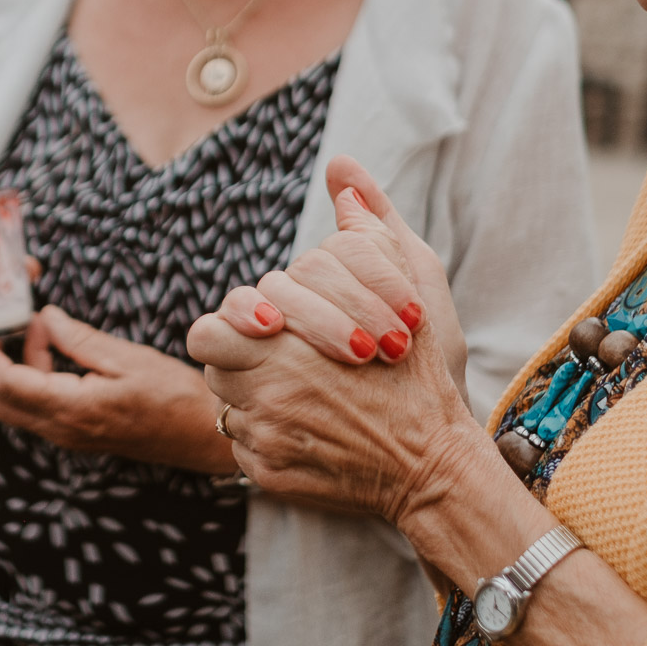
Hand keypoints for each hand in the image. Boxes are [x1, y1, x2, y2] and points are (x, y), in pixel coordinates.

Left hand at [0, 305, 236, 475]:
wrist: (202, 435)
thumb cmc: (173, 395)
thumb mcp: (127, 357)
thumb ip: (78, 339)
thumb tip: (42, 319)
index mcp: (71, 410)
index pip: (6, 383)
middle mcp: (60, 429)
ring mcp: (65, 434)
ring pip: (9, 405)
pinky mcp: (73, 429)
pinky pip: (31, 404)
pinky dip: (21, 375)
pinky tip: (38, 345)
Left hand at [185, 155, 480, 525]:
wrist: (435, 466)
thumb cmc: (421, 370)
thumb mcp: (409, 287)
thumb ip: (368, 229)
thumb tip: (341, 169)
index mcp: (284, 345)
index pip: (211, 328)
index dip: (232, 321)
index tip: (268, 324)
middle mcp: (264, 394)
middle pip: (214, 364)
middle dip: (243, 354)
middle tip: (281, 352)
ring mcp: (263, 441)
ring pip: (227, 404)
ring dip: (253, 391)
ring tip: (300, 386)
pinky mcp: (268, 477)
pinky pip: (243, 447)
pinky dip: (268, 435)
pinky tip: (309, 426)